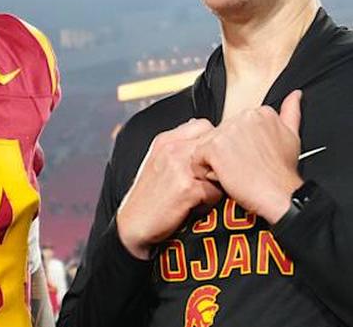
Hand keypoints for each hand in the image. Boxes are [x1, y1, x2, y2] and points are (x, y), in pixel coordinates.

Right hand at [116, 118, 223, 258]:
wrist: (132, 225)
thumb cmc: (148, 197)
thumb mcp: (158, 162)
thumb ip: (180, 147)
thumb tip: (206, 138)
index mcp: (166, 139)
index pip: (204, 126)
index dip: (210, 146)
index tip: (204, 162)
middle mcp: (172, 147)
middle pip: (216, 147)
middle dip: (216, 164)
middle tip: (203, 182)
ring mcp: (180, 166)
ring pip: (220, 169)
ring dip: (214, 184)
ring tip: (196, 196)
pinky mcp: (187, 188)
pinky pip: (216, 192)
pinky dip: (209, 203)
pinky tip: (191, 208)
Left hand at [193, 89, 304, 223]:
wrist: (279, 194)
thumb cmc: (282, 172)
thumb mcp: (292, 136)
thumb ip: (291, 112)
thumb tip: (295, 95)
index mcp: (260, 112)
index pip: (234, 125)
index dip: (238, 145)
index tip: (249, 157)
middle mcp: (243, 116)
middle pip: (219, 134)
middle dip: (225, 153)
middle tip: (242, 168)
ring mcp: (228, 130)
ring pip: (207, 145)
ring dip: (215, 162)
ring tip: (233, 173)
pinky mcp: (214, 147)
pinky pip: (197, 158)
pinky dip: (204, 171)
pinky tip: (222, 178)